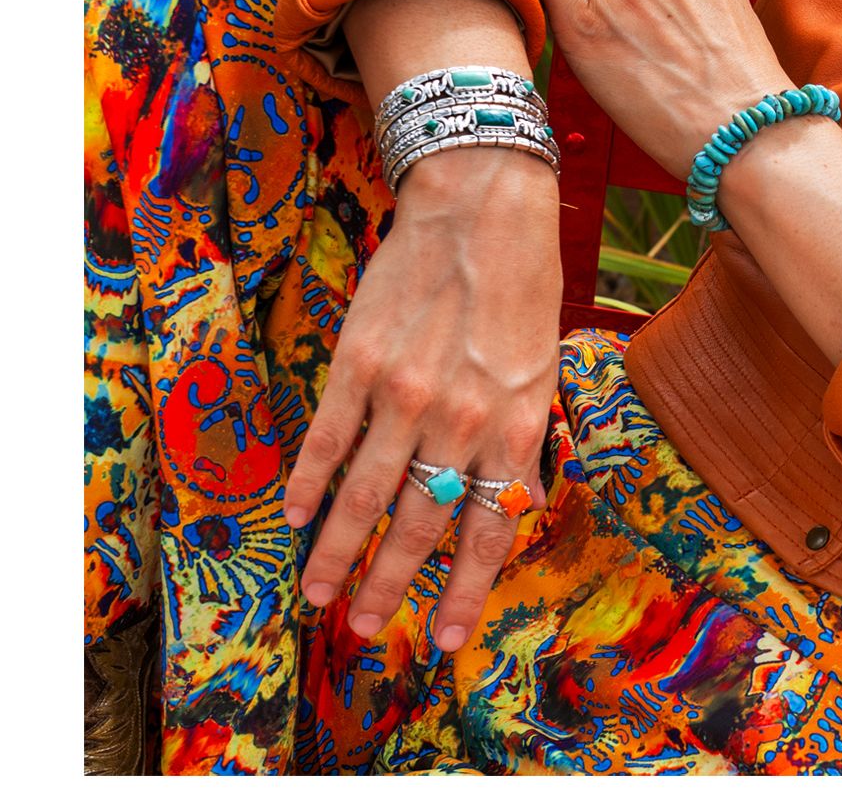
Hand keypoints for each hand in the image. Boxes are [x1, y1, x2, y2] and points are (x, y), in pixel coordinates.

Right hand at [282, 145, 561, 651]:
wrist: (482, 202)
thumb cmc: (524, 280)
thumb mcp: (543, 364)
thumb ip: (523, 435)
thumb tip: (517, 498)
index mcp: (516, 422)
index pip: (490, 529)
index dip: (466, 592)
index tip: (445, 639)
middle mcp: (460, 418)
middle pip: (418, 525)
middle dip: (391, 587)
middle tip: (369, 629)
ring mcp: (404, 392)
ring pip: (363, 497)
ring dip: (339, 555)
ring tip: (321, 595)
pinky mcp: (359, 362)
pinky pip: (326, 439)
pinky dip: (309, 484)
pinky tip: (297, 516)